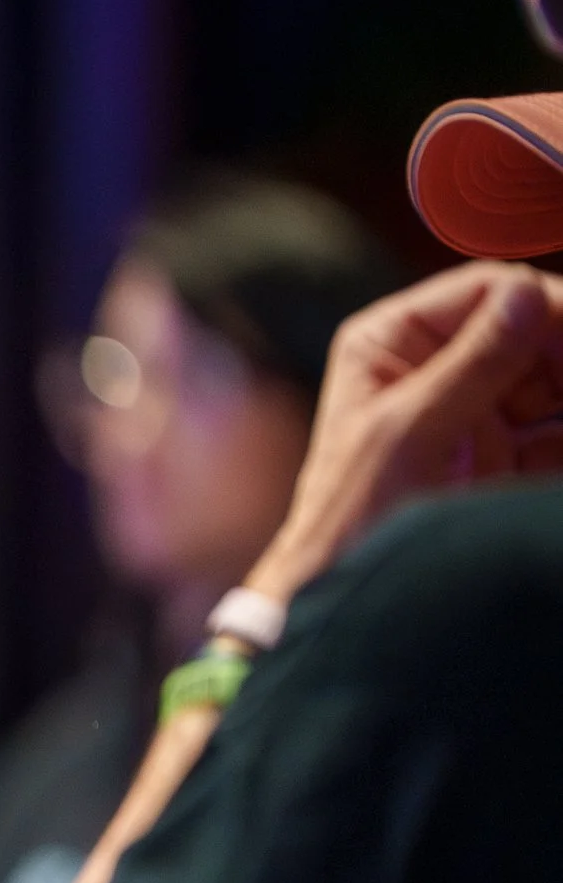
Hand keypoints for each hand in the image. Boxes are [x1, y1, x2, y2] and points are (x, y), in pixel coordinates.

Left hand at [249, 261, 562, 608]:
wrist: (341, 591)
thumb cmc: (349, 514)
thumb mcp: (408, 432)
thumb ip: (473, 365)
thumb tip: (527, 294)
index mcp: (390, 342)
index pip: (487, 290)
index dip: (545, 303)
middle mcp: (434, 366)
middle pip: (532, 332)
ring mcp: (470, 408)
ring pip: (552, 380)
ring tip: (560, 426)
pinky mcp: (498, 455)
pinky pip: (553, 433)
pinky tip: (559, 449)